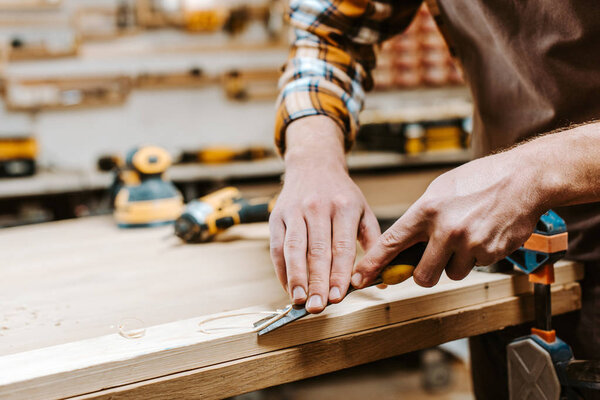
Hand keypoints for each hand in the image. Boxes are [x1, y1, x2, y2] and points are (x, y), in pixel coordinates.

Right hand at [270, 116, 379, 312]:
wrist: (313, 164)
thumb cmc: (342, 194)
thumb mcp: (363, 210)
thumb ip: (373, 242)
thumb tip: (383, 278)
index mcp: (344, 207)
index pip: (342, 246)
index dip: (339, 273)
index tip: (338, 297)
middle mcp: (318, 208)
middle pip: (317, 251)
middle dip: (317, 282)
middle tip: (318, 307)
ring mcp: (295, 211)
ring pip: (294, 250)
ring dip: (296, 278)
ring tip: (299, 302)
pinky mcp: (277, 216)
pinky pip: (277, 247)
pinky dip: (282, 270)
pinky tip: (288, 288)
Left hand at [352, 150, 543, 287]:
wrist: (524, 178)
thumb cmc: (479, 180)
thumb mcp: (440, 189)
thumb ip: (420, 218)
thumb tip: (402, 245)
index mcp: (427, 210)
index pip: (391, 243)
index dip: (373, 264)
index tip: (359, 278)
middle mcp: (446, 230)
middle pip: (422, 276)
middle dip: (425, 273)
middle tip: (434, 258)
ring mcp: (470, 244)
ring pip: (451, 273)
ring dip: (455, 262)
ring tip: (467, 235)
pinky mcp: (491, 253)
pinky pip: (475, 267)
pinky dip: (476, 256)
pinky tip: (484, 233)